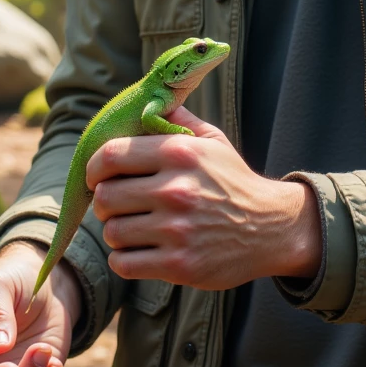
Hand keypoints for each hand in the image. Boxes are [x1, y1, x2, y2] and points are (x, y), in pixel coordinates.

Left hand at [87, 106, 321, 288]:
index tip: (97, 177)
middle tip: (119, 205)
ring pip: (112, 232)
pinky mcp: (179, 265)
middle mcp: (176, 190)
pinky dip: (125, 258)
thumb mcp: (213, 142)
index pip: (110, 156)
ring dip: (117, 232)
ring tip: (134, 228)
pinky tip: (140, 250)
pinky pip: (124, 263)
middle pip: (106, 197)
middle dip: (106, 202)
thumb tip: (147, 101)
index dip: (93, 168)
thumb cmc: (233, 182)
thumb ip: (177, 121)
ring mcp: (177, 230)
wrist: (271, 228)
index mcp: (180, 154)